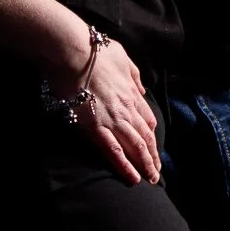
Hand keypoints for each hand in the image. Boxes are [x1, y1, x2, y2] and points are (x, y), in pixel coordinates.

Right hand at [56, 28, 162, 185]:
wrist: (73, 52)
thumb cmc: (94, 51)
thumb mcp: (122, 57)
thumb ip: (134, 75)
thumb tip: (141, 89)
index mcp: (132, 93)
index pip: (148, 119)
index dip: (152, 136)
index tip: (154, 147)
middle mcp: (127, 108)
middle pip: (145, 137)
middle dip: (152, 156)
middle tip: (156, 173)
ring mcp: (113, 119)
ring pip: (135, 147)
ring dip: (145, 165)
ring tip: (151, 179)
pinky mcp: (96, 127)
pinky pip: (114, 151)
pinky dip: (125, 166)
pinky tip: (133, 178)